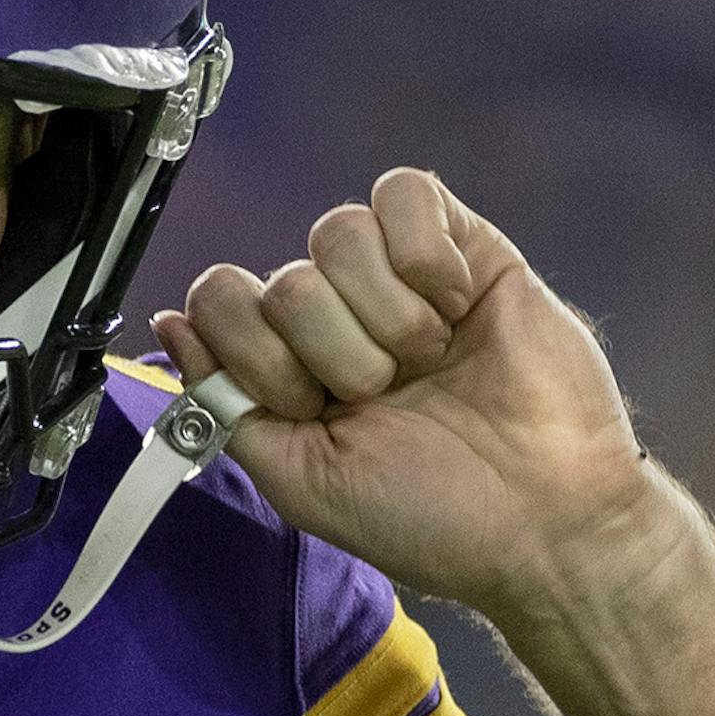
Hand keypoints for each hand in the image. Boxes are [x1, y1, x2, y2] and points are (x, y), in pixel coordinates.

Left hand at [150, 168, 666, 620]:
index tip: (306, 406)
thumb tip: (170, 321)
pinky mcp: (462, 247)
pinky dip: (422, 255)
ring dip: (382, 314)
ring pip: (335, 232)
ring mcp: (395, 278)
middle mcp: (333, 316)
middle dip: (331, 352)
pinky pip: (403, 194)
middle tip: (385, 395)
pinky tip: (452, 305)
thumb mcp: (300, 480)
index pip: (217, 300)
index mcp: (284, 367)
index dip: (254, 352)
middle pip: (282, 278)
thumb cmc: (430, 515)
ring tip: (427, 361)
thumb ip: (223, 401)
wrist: (543, 521)